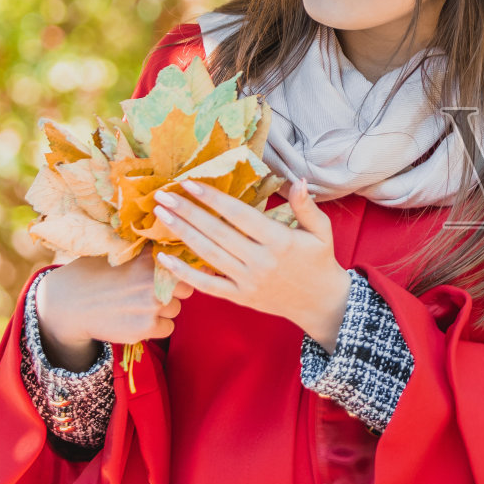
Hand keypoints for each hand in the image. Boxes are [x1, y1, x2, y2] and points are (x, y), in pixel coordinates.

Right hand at [40, 251, 192, 353]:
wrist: (68, 304)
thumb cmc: (94, 275)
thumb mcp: (120, 254)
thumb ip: (148, 252)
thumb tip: (176, 240)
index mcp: (149, 259)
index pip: (185, 262)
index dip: (184, 267)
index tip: (180, 271)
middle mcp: (154, 281)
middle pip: (186, 288)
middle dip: (175, 290)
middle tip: (152, 291)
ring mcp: (151, 306)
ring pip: (175, 309)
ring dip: (163, 310)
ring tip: (138, 305)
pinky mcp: (145, 328)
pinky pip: (167, 328)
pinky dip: (156, 327)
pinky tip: (136, 319)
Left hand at [151, 177, 348, 329]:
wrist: (321, 303)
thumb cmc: (320, 261)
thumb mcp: (321, 231)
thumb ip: (306, 206)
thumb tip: (298, 180)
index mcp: (279, 241)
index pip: (239, 215)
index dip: (213, 198)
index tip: (190, 183)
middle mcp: (261, 261)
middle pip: (217, 232)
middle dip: (188, 212)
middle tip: (163, 194)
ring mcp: (248, 280)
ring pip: (208, 254)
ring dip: (182, 234)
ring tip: (161, 215)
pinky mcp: (240, 297)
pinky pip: (207, 285)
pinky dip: (184, 273)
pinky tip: (164, 258)